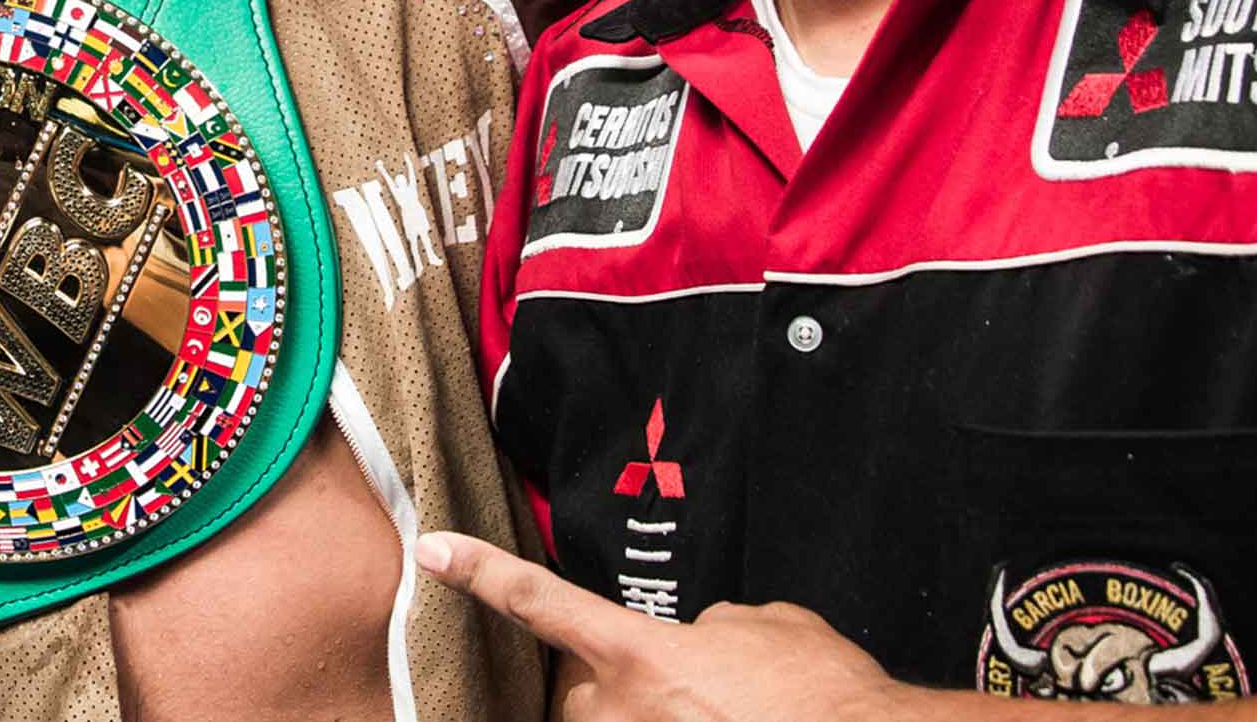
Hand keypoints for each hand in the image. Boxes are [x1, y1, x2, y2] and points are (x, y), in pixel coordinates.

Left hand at [417, 531, 906, 721]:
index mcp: (639, 657)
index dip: (481, 574)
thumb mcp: (766, 629)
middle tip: (686, 694)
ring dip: (649, 718)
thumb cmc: (823, 695)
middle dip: (617, 690)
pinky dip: (679, 714)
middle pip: (578, 694)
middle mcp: (621, 718)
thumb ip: (711, 629)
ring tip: (717, 706)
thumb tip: (702, 644)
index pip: (539, 601)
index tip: (433, 551)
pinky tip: (721, 703)